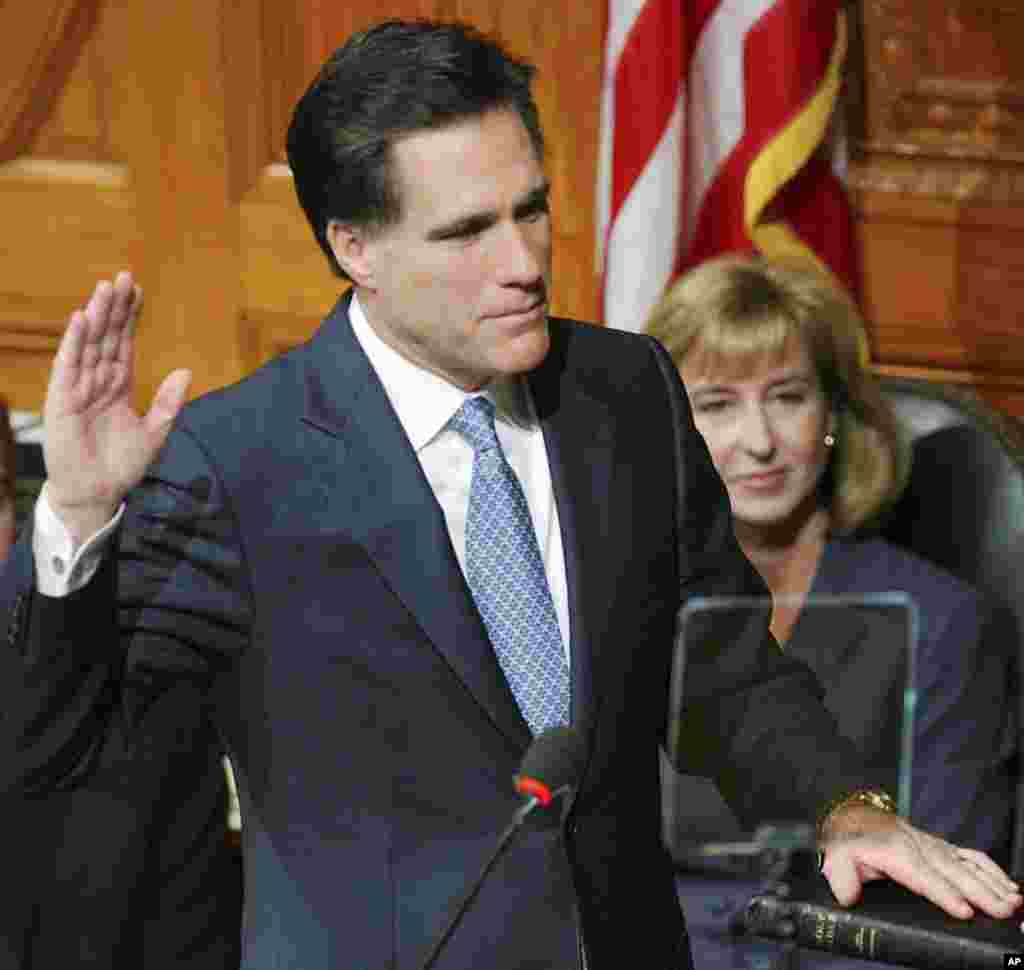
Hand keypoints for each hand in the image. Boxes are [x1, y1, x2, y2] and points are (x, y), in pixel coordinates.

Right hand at [43, 272, 190, 541]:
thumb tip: (186, 372)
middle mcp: (98, 380)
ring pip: (89, 344)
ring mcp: (79, 388)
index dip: (130, 317)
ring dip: (95, 316)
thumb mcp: (155, 431)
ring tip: (104, 288)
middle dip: (115, 307)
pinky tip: (79, 320)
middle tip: (123, 276)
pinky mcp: (62, 400)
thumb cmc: (122, 463)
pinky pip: (68, 366)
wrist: (97, 492)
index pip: (125, 342)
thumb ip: (169, 403)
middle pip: (107, 336)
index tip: (137, 290)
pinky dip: (73, 343)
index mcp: (119, 384)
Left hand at [820, 804, 1021, 919]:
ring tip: (1012, 900)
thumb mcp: (834, 857)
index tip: (962, 909)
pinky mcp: (938, 846)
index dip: (942, 892)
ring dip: (990, 882)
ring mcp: (929, 844)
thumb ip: (840, 877)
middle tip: (1001, 910)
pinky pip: (968, 855)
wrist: (851, 815)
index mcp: (890, 850)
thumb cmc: (846, 841)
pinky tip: (1008, 885)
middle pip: (950, 870)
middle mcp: (915, 845)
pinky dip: (990, 869)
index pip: (919, 874)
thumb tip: (847, 896)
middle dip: (978, 891)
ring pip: (964, 863)